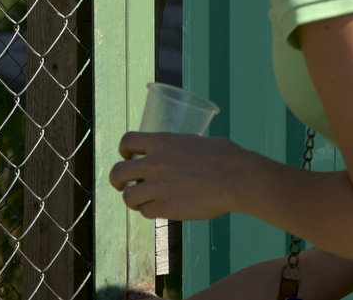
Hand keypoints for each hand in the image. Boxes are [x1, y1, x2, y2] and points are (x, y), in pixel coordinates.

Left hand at [108, 131, 254, 220]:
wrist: (235, 179)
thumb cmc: (226, 157)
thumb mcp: (196, 142)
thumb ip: (182, 147)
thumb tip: (185, 151)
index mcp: (161, 142)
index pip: (127, 141)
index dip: (124, 150)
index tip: (128, 157)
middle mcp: (153, 163)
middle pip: (118, 172)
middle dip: (117, 180)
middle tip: (122, 184)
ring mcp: (157, 186)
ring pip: (128, 196)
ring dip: (132, 199)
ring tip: (140, 201)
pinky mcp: (165, 208)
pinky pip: (145, 212)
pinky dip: (149, 211)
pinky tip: (157, 209)